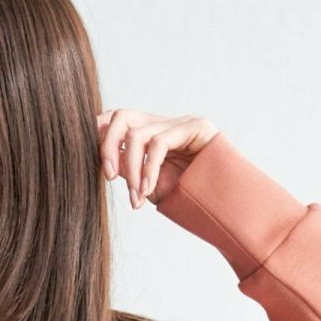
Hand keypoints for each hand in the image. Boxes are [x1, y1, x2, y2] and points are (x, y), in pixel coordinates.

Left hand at [95, 109, 219, 209]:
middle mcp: (161, 122)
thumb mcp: (148, 186)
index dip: (99, 137)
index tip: (98, 168)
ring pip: (138, 134)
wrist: (223, 204)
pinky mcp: (195, 126)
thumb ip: (128, 172)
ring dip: (131, 170)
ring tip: (136, 198)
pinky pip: (159, 144)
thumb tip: (104, 165)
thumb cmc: (186, 198)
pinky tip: (147, 191)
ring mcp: (178, 122)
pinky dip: (148, 170)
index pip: (114, 121)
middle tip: (110, 178)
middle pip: (120, 116)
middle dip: (108, 147)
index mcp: (148, 132)